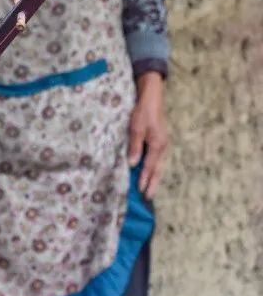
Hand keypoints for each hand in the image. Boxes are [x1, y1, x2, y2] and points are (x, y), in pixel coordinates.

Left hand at [128, 72, 168, 200]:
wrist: (151, 98)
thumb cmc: (143, 112)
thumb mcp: (136, 129)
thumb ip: (135, 147)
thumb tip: (133, 164)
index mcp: (157, 145)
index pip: (150, 167)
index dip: (144, 179)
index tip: (141, 191)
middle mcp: (162, 147)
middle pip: (157, 170)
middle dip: (152, 184)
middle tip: (147, 198)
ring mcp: (161, 144)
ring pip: (158, 165)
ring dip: (153, 178)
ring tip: (148, 189)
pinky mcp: (158, 141)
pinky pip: (156, 159)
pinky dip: (152, 168)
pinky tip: (148, 173)